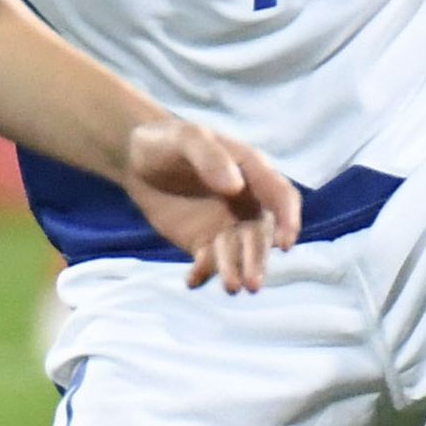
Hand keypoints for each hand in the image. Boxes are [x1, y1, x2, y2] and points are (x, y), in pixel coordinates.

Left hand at [116, 115, 299, 291]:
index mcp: (253, 173)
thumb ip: (210, 156)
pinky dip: (203, 273)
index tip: (284, 244)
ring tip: (229, 287)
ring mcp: (227, 225)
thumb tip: (235, 187)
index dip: (288, 220)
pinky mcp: (204, 242)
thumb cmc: (168, 141)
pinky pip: (209, 263)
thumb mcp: (186, 138)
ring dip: (236, 270)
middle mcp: (247, 203)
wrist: (137, 159)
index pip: (281, 197)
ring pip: (239, 253)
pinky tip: (192, 280)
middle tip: (251, 284)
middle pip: (261, 235)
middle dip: (258, 260)